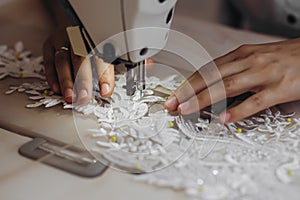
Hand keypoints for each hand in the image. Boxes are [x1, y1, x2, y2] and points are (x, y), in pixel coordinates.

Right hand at [43, 28, 114, 103]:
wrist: (75, 28)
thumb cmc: (92, 44)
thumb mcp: (103, 52)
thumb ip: (105, 70)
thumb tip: (106, 91)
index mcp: (96, 39)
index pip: (102, 58)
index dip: (104, 76)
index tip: (105, 91)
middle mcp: (79, 37)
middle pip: (81, 59)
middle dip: (83, 80)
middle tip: (84, 97)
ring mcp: (62, 39)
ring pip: (63, 60)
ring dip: (66, 81)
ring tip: (69, 96)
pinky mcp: (50, 44)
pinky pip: (49, 61)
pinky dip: (52, 76)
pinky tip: (56, 88)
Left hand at [165, 38, 299, 122]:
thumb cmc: (283, 57)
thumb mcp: (254, 58)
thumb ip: (234, 70)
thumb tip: (212, 84)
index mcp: (241, 55)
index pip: (207, 69)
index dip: (188, 83)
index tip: (175, 94)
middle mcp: (249, 62)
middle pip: (211, 76)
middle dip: (188, 91)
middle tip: (173, 104)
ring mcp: (264, 74)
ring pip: (227, 86)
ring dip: (204, 99)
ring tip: (187, 110)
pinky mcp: (280, 88)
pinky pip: (256, 101)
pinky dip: (239, 110)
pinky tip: (225, 118)